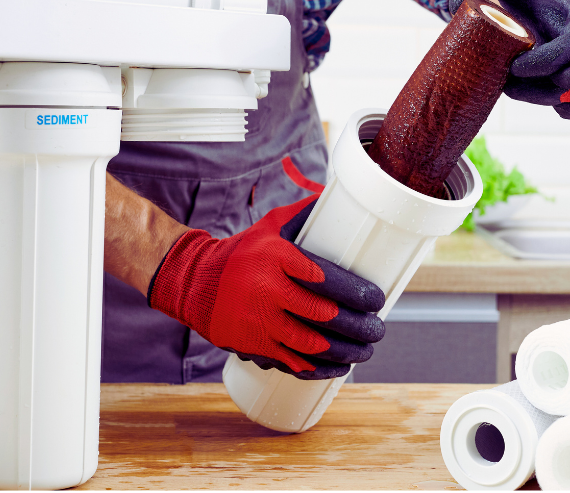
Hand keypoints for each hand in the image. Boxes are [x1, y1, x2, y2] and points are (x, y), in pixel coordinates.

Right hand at [148, 195, 385, 379]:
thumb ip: (305, 215)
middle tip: (377, 329)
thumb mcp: (270, 225)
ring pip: (311, 344)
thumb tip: (337, 200)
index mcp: (277, 257)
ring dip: (344, 351)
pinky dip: (319, 369)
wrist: (192, 282)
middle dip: (358, 326)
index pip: (325, 277)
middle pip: (323, 315)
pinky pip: (291, 363)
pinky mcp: (251, 345)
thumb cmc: (242, 252)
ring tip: (365, 351)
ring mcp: (258, 321)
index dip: (356, 292)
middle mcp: (267, 289)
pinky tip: (339, 368)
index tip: (376, 299)